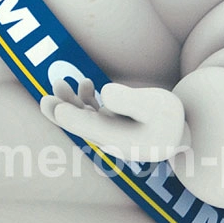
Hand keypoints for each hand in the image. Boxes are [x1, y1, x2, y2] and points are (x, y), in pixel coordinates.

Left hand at [41, 78, 185, 162]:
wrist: (179, 134)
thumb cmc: (169, 119)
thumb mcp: (156, 105)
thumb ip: (131, 100)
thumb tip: (105, 93)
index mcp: (122, 139)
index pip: (93, 129)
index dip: (73, 118)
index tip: (58, 109)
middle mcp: (111, 139)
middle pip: (81, 127)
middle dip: (61, 113)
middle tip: (44, 101)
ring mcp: (109, 133)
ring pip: (83, 119)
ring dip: (69, 103)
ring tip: (59, 83)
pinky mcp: (111, 125)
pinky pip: (91, 115)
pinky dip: (85, 101)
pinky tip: (87, 84)